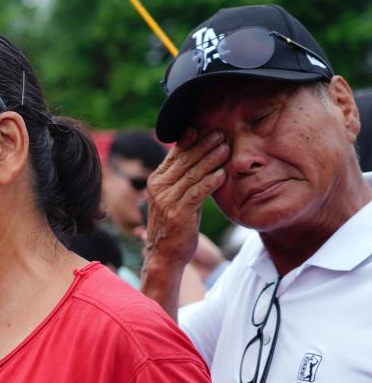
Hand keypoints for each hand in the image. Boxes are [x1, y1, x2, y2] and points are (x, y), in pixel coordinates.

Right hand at [144, 128, 228, 267]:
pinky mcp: (178, 213)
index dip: (191, 140)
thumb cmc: (175, 224)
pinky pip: (196, 193)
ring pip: (192, 174)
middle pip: (184, 161)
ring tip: (226, 148)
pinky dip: (210, 182)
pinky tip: (222, 174)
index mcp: (156, 180)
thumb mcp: (175, 197)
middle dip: (204, 145)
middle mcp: (158, 187)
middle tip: (221, 133)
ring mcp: (166, 200)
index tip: (206, 127)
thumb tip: (199, 157)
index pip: (175, 155)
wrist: (164, 255)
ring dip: (210, 159)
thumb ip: (183, 178)